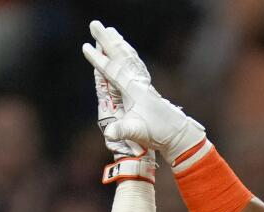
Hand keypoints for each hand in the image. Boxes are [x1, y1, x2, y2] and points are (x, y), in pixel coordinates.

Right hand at [82, 20, 205, 163]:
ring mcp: (143, 84)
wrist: (178, 134)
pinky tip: (126, 50)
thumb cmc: (157, 133)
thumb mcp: (137, 132)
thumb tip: (109, 134)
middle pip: (120, 56)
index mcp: (133, 90)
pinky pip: (134, 64)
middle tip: (95, 24)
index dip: (98, 59)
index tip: (85, 46)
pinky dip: (127, 53)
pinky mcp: (146, 88)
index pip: (112, 70)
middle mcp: (138, 83)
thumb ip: (122, 130)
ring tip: (110, 31)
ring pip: (128, 58)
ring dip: (118, 43)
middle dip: (107, 40)